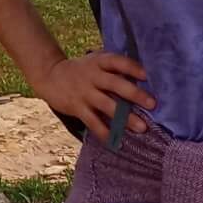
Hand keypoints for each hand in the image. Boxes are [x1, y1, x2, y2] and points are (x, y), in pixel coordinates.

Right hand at [36, 51, 153, 137]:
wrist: (50, 76)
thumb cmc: (82, 70)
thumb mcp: (95, 61)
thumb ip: (114, 68)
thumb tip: (144, 80)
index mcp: (99, 62)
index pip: (117, 62)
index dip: (132, 68)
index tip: (147, 75)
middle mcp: (92, 76)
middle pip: (115, 84)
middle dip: (134, 94)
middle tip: (152, 104)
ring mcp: (84, 93)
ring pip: (107, 105)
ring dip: (125, 117)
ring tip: (142, 128)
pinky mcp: (77, 107)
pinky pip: (92, 121)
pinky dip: (104, 132)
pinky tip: (115, 141)